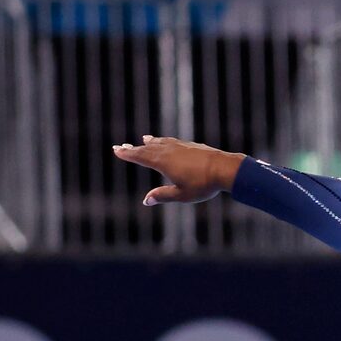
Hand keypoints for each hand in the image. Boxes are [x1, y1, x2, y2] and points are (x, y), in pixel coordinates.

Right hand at [114, 135, 239, 205]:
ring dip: (150, 143)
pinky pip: (172, 141)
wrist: (224, 168)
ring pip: (160, 143)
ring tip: (143, 140)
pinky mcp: (190, 145)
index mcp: (163, 162)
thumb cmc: (203, 184)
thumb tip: (146, 200)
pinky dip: (164, 141)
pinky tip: (167, 142)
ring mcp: (180, 146)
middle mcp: (168, 151)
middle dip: (134, 148)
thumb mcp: (182, 195)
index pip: (140, 157)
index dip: (128, 154)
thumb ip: (163, 196)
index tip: (117, 149)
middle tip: (121, 146)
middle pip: (147, 149)